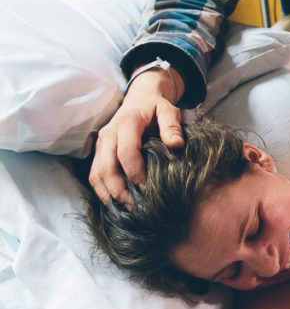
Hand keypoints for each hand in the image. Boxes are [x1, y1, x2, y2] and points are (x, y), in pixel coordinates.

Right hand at [89, 69, 183, 205]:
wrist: (140, 99)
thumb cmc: (156, 107)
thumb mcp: (168, 110)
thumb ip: (172, 125)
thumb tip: (176, 144)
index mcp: (126, 123)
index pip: (126, 152)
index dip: (135, 173)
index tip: (147, 188)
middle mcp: (108, 134)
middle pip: (106, 167)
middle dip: (119, 190)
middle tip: (136, 207)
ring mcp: (101, 145)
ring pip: (96, 174)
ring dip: (109, 194)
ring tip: (127, 209)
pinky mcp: (98, 153)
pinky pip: (94, 175)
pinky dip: (102, 191)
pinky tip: (116, 203)